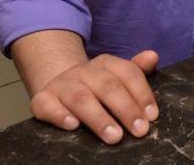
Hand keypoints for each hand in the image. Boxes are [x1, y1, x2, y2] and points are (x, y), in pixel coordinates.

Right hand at [29, 50, 158, 144]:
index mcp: (105, 63)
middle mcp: (83, 71)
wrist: (57, 84)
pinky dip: (59, 115)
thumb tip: (152, 56)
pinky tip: (73, 126)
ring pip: (80, 97)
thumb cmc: (94, 86)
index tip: (152, 115)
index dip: (141, 93)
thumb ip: (136, 69)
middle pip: (107, 86)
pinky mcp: (41, 99)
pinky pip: (46, 105)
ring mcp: (61, 84)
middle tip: (139, 130)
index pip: (127, 73)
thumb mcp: (116, 75)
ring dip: (99, 117)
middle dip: (125, 108)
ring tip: (114, 136)